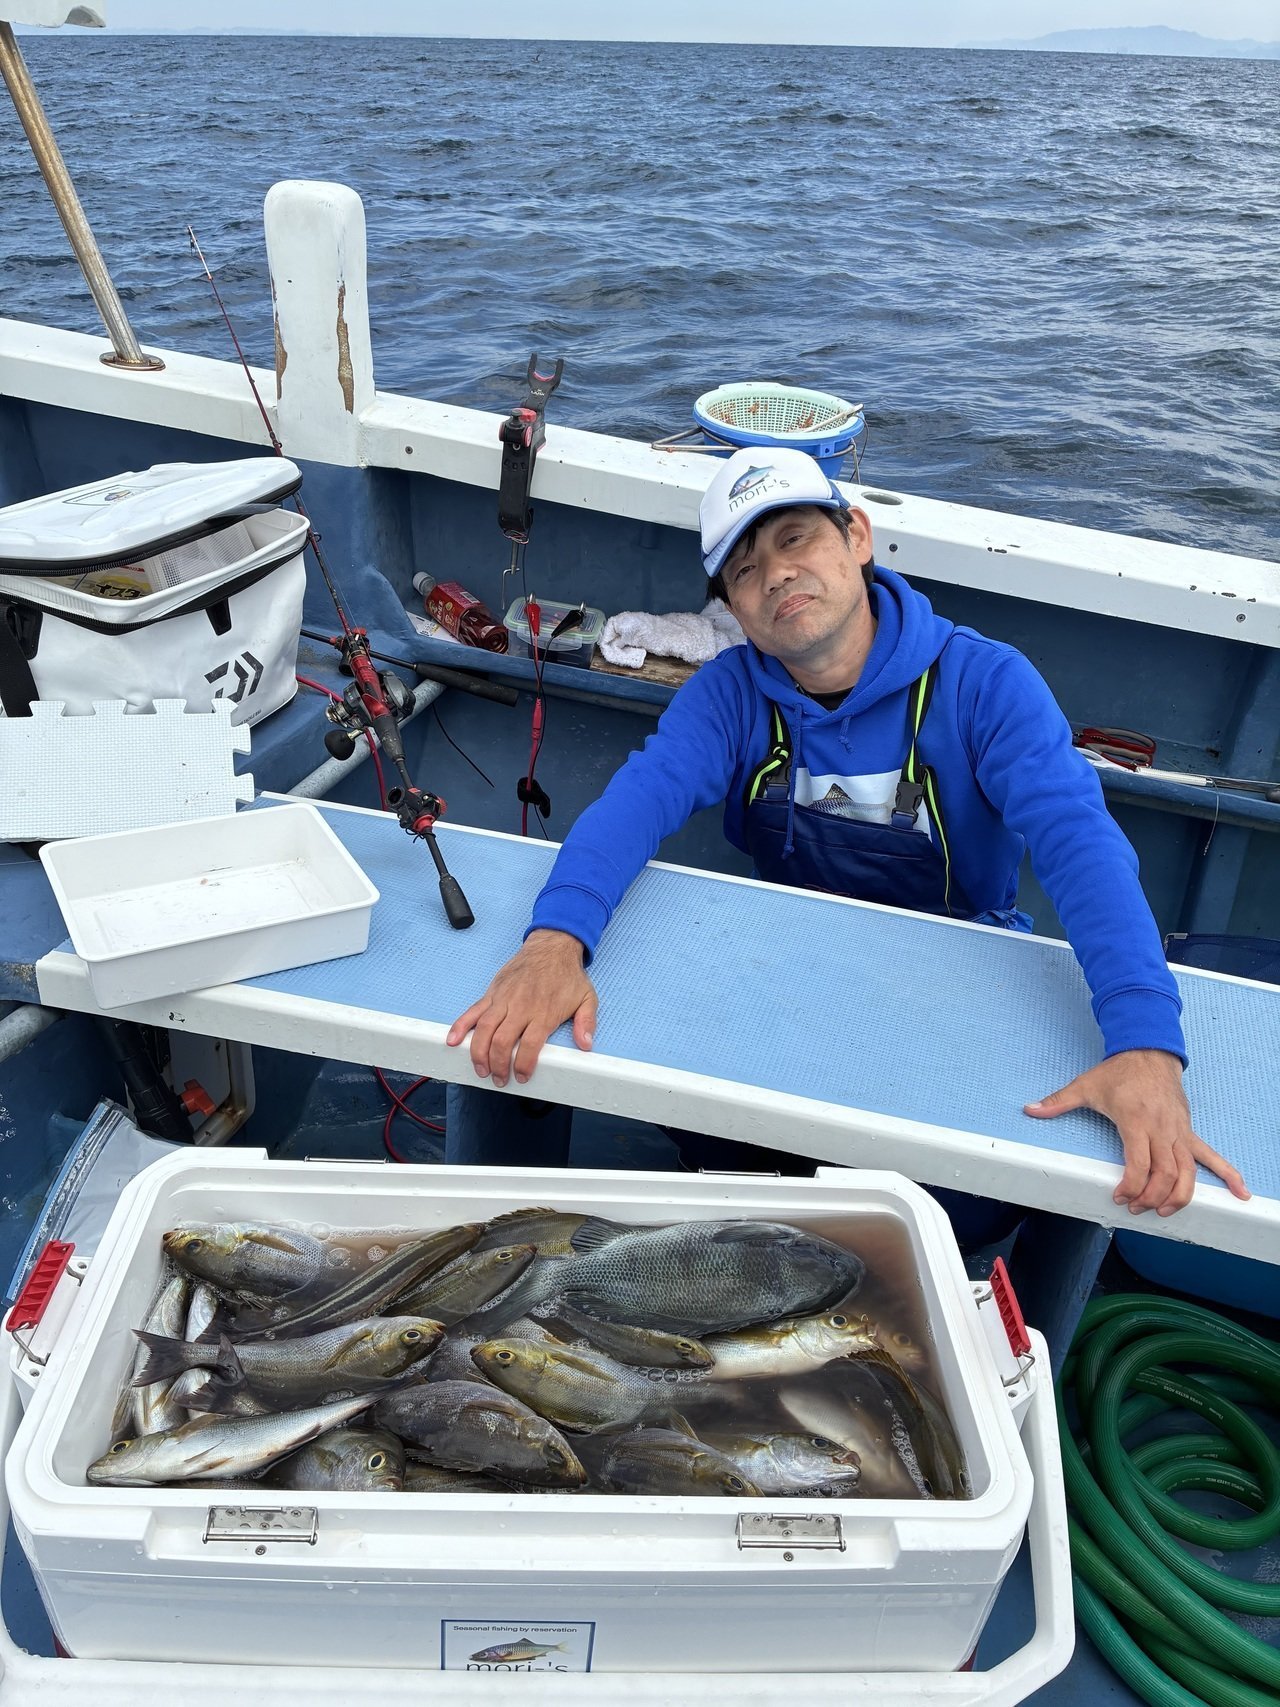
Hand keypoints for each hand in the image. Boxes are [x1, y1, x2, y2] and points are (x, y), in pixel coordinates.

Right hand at [446, 929, 597, 1088]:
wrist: (552, 946)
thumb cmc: (567, 975)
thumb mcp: (587, 997)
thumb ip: (587, 1022)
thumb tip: (586, 1044)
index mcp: (544, 1012)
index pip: (530, 1045)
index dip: (523, 1065)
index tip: (522, 1077)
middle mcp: (521, 1007)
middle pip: (503, 1042)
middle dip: (498, 1065)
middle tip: (499, 1079)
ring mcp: (504, 999)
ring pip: (485, 1029)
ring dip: (479, 1053)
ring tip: (480, 1069)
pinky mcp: (493, 992)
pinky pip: (473, 1011)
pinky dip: (461, 1026)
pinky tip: (453, 1040)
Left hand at [1024, 1049, 1249, 1215]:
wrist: (1150, 1051)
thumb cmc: (1118, 1071)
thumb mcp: (1085, 1085)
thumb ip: (1058, 1102)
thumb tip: (1029, 1109)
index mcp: (1136, 1120)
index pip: (1139, 1163)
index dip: (1131, 1185)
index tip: (1119, 1196)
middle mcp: (1162, 1128)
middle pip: (1165, 1174)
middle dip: (1151, 1198)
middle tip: (1136, 1208)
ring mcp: (1179, 1131)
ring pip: (1188, 1172)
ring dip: (1180, 1196)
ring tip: (1166, 1212)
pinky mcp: (1188, 1131)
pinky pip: (1211, 1156)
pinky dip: (1228, 1175)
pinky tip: (1240, 1193)